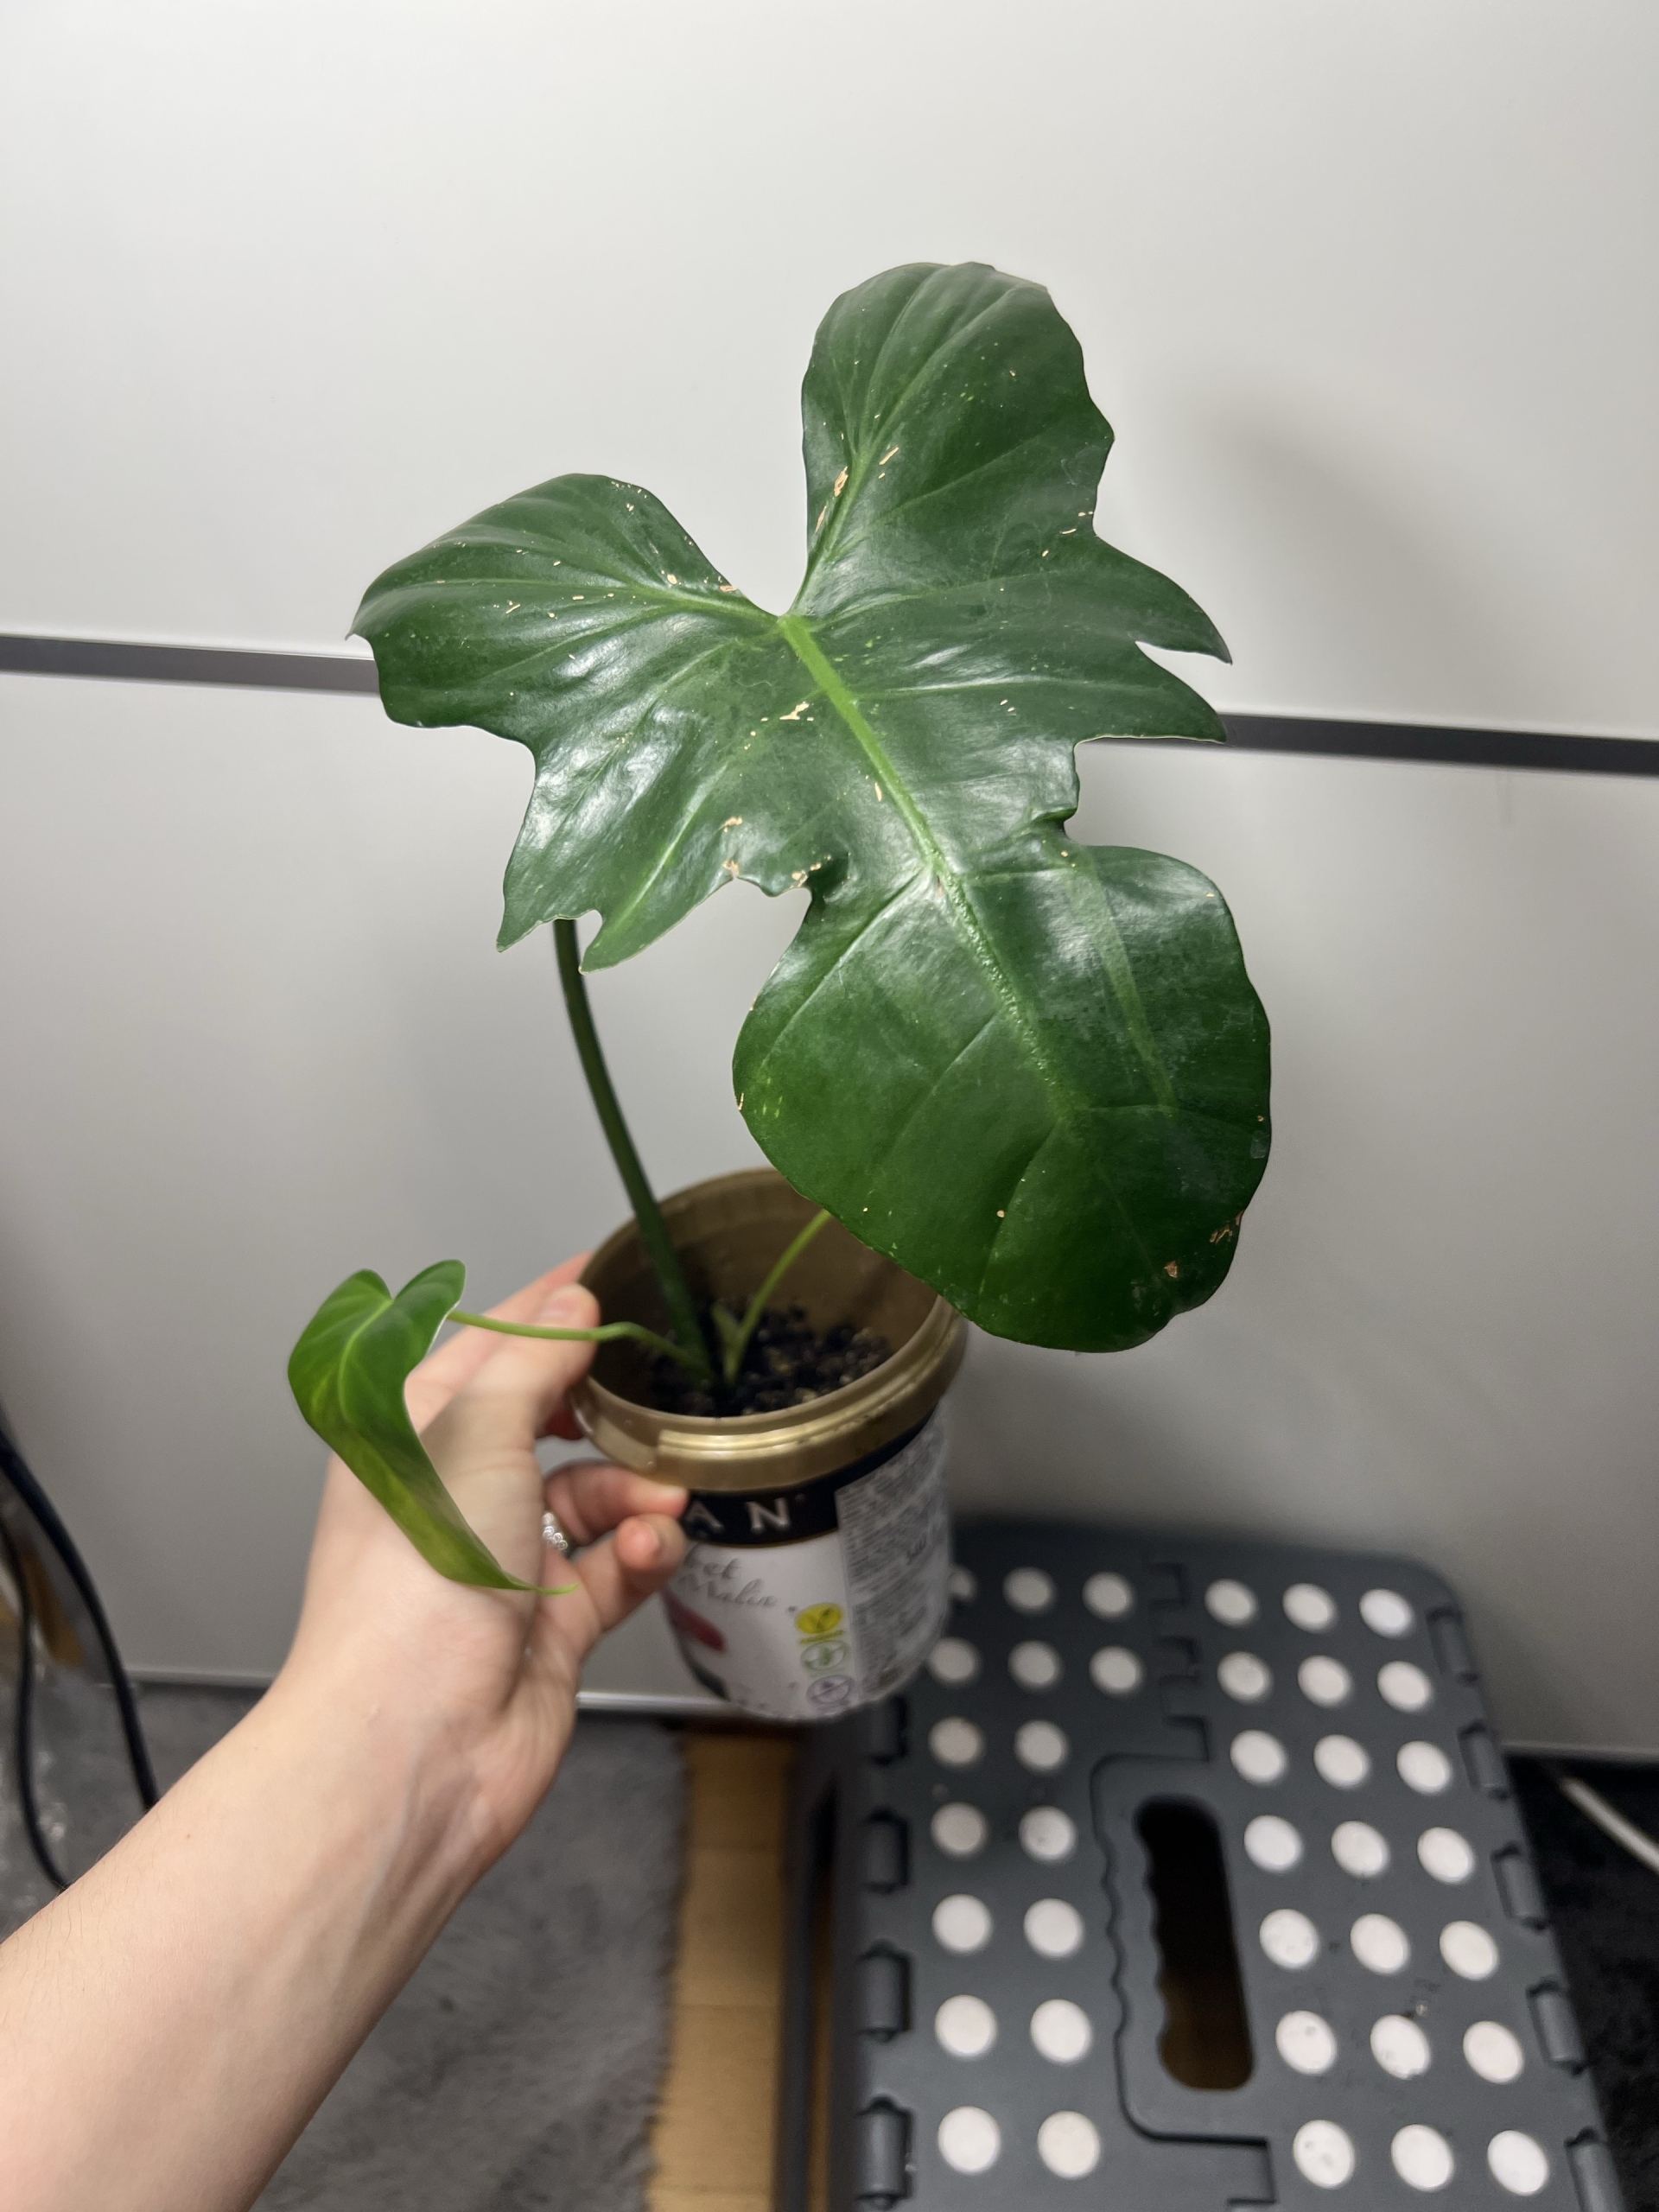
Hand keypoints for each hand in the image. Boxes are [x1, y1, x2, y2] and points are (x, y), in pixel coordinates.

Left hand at [280, 1256, 687, 1877]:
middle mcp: (455, 1492)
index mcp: (412, 1435)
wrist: (418, 1743)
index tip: (608, 1275)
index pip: (487, 1347)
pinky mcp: (554, 1619)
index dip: (545, 1309)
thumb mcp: (476, 1431)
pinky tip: (650, 1545)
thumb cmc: (415, 1586)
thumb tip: (573, 1302)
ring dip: (638, 1485)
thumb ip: (535, 1357)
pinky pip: (618, 1561)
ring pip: (597, 1491)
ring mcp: (505, 1557)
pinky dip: (643, 1548)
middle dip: (611, 1408)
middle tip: (665, 1389)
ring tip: (663, 1491)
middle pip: (551, 1418)